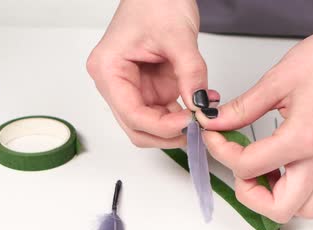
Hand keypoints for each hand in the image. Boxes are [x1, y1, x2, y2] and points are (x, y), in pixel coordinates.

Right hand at [86, 0, 218, 147]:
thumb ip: (190, 73)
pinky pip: (166, 111)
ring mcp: (134, 87)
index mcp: (108, 70)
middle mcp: (116, 83)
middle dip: (168, 133)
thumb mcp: (178, 37)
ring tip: (204, 114)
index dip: (162, 126)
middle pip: (138, 127)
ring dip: (179, 125)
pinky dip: (185, 112)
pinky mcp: (151, 87)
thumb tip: (199, 106)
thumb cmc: (156, 2)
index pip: (132, 114)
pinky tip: (203, 102)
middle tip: (198, 129)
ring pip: (153, 124)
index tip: (190, 123)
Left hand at [198, 0, 312, 222]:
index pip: (248, 166)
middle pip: (278, 209)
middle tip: (239, 164)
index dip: (222, 151)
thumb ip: (242, 109)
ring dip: (274, 198)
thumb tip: (216, 122)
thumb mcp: (277, 80)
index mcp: (303, 138)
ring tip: (261, 168)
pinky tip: (282, 167)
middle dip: (249, 193)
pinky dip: (295, 192)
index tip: (215, 135)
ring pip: (302, 209)